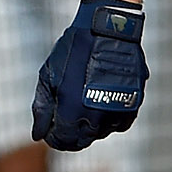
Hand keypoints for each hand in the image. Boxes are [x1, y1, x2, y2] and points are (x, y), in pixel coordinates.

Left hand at [32, 0, 147, 151]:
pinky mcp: (133, 104)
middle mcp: (96, 115)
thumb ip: (42, 108)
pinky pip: (119, 124)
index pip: (62, 139)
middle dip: (70, 136)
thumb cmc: (73, 50)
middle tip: (63, 126)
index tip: (50, 132)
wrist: (107, 30)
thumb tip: (38, 134)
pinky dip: (108, 121)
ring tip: (80, 109)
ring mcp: (117, 111)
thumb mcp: (48, 76)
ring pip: (101, 133)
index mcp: (71, 108)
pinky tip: (99, 107)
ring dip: (89, 128)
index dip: (54, 138)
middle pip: (82, 140)